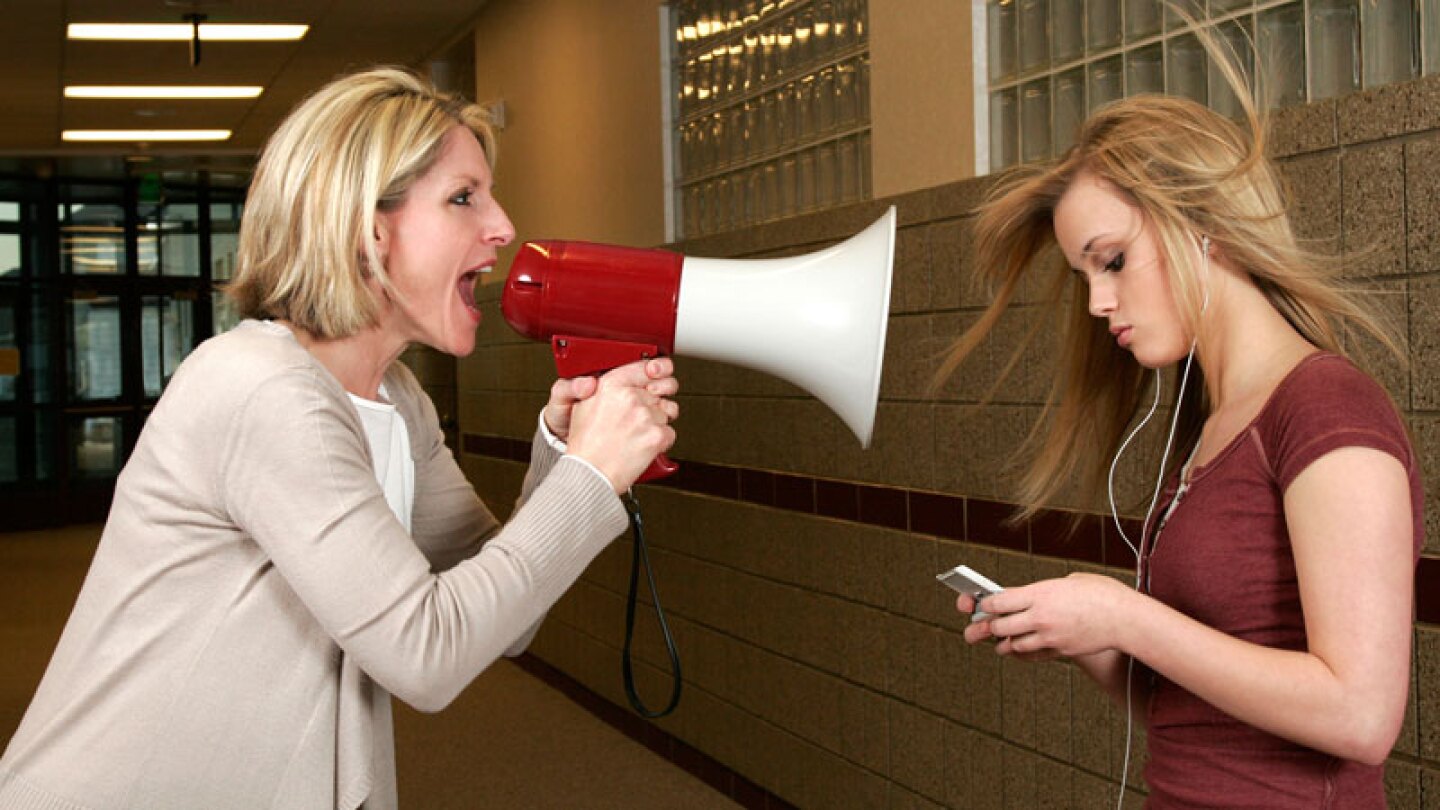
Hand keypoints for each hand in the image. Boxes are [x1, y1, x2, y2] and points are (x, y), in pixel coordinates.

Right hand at [564, 358, 679, 492]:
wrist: (589, 473)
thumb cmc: (586, 446)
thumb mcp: (585, 405)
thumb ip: (605, 389)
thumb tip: (626, 384)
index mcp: (611, 385)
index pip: (645, 367)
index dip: (657, 372)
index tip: (660, 375)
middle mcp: (630, 397)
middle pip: (659, 393)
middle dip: (656, 404)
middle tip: (645, 416)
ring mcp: (645, 416)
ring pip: (666, 413)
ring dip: (657, 424)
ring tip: (637, 436)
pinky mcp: (656, 435)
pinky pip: (670, 433)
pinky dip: (661, 442)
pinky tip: (643, 446)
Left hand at [959, 573, 1133, 661]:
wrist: (1126, 619)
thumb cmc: (1102, 594)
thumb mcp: (1069, 580)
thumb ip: (1046, 590)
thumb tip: (1032, 596)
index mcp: (1040, 594)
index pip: (999, 602)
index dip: (985, 604)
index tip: (982, 604)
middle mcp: (1040, 617)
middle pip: (1000, 626)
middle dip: (990, 625)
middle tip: (986, 624)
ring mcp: (1049, 637)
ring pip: (1013, 645)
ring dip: (1004, 641)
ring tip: (1001, 638)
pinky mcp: (1059, 651)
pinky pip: (1031, 656)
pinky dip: (1022, 653)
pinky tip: (1019, 648)